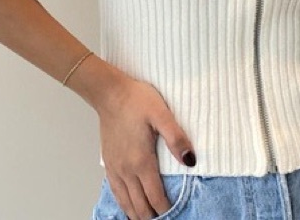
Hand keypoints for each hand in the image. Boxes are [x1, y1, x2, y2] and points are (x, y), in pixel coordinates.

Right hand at [95, 74, 196, 219]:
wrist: (110, 92)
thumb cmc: (136, 99)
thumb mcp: (161, 113)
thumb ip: (176, 138)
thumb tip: (190, 160)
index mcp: (141, 161)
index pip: (156, 198)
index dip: (167, 210)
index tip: (177, 213)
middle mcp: (126, 170)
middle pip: (140, 207)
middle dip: (153, 216)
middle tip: (167, 216)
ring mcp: (115, 168)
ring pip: (126, 203)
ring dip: (139, 213)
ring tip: (151, 217)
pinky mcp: (108, 162)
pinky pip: (116, 192)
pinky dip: (125, 204)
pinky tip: (130, 206)